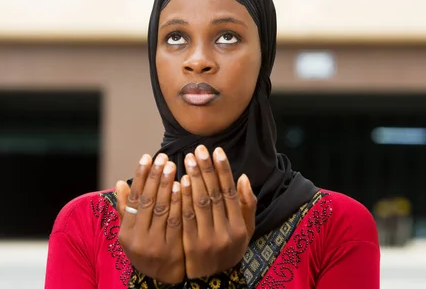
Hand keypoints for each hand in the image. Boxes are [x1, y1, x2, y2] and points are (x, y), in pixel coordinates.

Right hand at [115, 153, 184, 283]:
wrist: (163, 278)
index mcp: (126, 231)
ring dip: (166, 185)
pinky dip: (178, 202)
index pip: (133, 198)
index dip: (140, 176)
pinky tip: (183, 185)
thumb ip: (126, 209)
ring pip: (161, 209)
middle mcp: (137, 238)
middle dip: (154, 176)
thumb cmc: (147, 248)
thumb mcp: (132, 232)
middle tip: (162, 156)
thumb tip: (119, 183)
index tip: (147, 157)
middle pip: (146, 201)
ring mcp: (155, 244)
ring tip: (172, 165)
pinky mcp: (172, 248)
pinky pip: (176, 221)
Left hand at [180, 145, 256, 278]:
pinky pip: (186, 218)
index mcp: (240, 226)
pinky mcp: (191, 245)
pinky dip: (183, 198)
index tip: (216, 151)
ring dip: (194, 179)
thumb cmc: (230, 249)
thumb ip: (247, 204)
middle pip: (215, 195)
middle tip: (198, 149)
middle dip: (206, 170)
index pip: (231, 192)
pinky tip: (179, 182)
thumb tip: (243, 177)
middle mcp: (226, 232)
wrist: (214, 281)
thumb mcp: (247, 230)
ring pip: (200, 204)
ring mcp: (208, 239)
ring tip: (188, 159)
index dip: (223, 171)